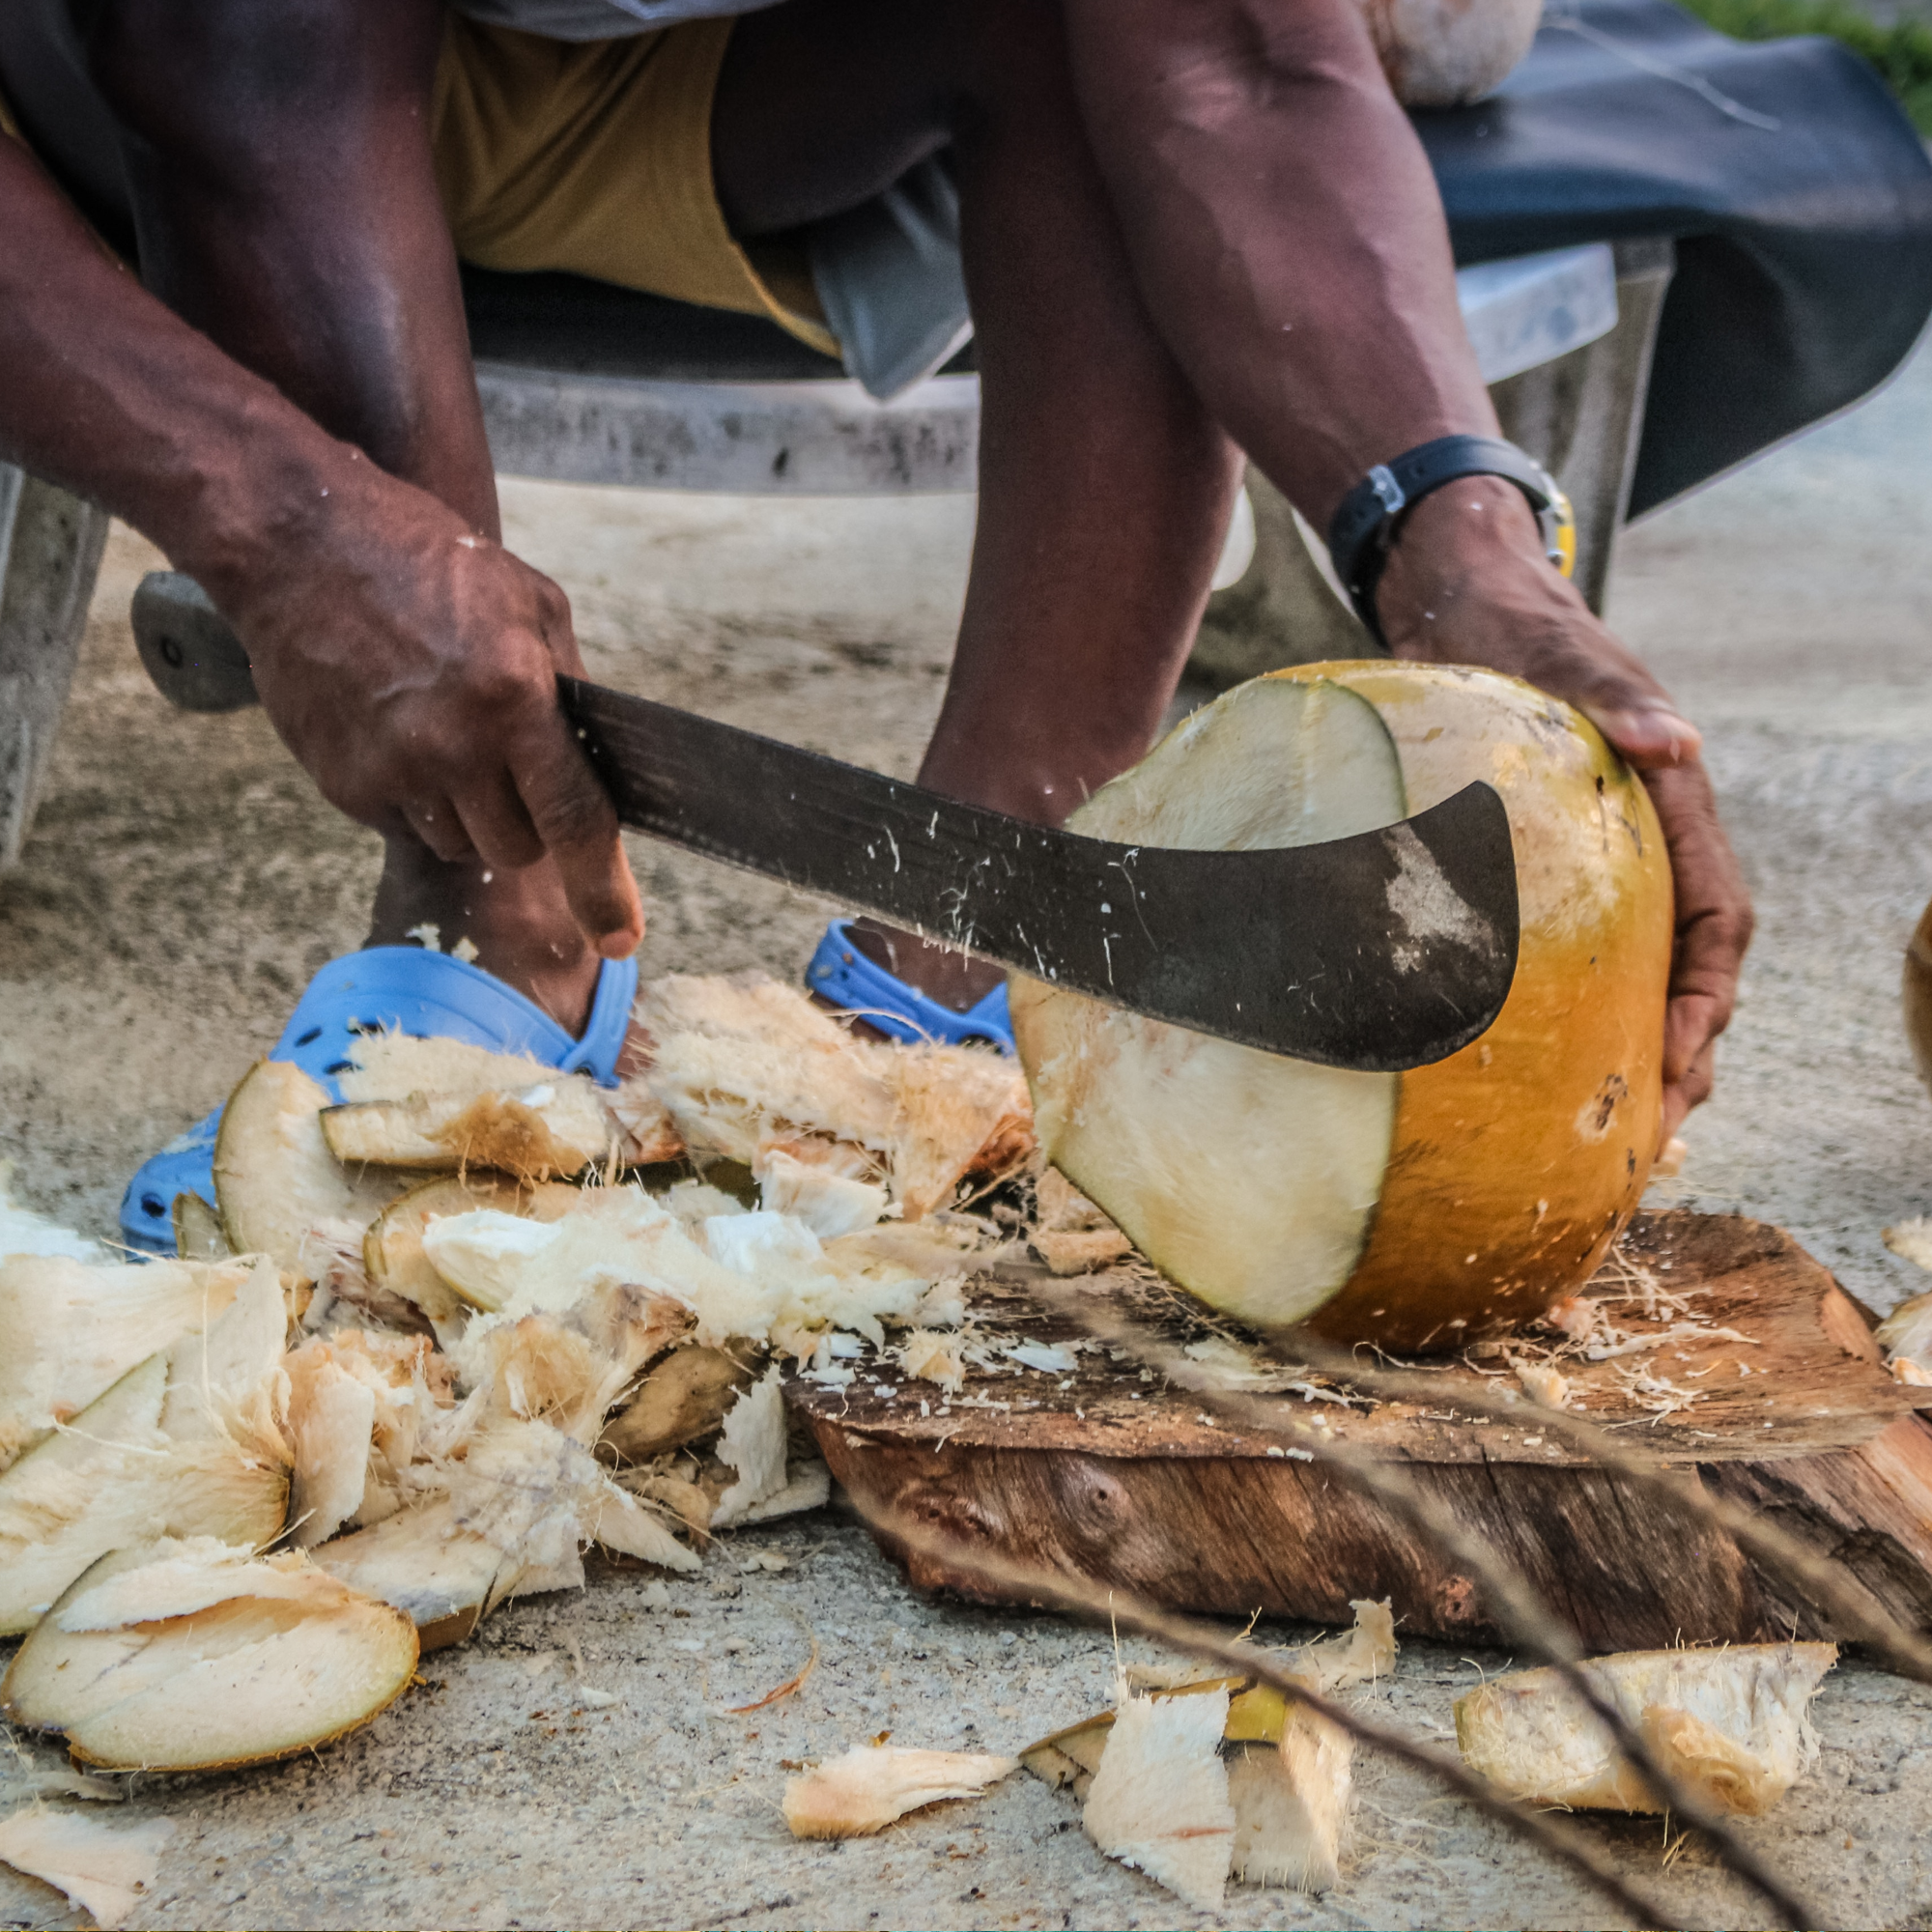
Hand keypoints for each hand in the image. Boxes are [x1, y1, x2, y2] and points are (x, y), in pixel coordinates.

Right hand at [197, 452, 643, 958]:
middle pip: (517, 849)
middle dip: (528, 824)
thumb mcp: (529, 602)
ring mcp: (393, 770)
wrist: (300, 546)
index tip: (621, 938)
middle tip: (511, 766)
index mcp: (514, 698)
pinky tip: (401, 732)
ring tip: (446, 733)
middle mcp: (454, 746)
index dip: (604, 888)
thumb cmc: (427, 561)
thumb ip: (570, 687)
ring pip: (461, 845)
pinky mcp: (344, 784)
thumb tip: (603, 762)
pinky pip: (404, 826)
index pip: (574, 820)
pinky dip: (416, 798)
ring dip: (469, 812)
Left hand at [1376, 478, 1751, 1144]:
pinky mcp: (1548, 871)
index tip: (1683, 1060)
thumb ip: (1615, 697)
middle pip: (1689, 970)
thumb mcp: (1563, 658)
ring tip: (1612, 1131)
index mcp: (1670, 808)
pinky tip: (1541, 1071)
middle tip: (1649, 1136)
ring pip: (1639, 974)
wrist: (1464, 605)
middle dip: (1682, 1053)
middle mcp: (1647, 847)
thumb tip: (1673, 741)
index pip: (1718, 921)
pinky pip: (1577, 958)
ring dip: (1636, 1049)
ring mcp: (1600, 863)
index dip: (1708, 997)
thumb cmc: (1517, 631)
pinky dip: (1575, 1017)